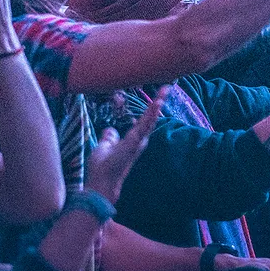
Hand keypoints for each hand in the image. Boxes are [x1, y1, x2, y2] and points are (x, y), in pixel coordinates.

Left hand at [86, 89, 160, 203]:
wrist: (101, 183)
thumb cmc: (102, 168)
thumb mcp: (104, 146)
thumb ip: (109, 137)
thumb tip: (110, 130)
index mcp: (132, 140)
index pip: (143, 120)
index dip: (150, 108)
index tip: (157, 97)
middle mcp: (139, 140)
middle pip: (151, 117)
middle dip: (159, 102)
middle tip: (168, 87)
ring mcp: (138, 142)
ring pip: (150, 120)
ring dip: (157, 105)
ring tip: (164, 91)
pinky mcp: (134, 143)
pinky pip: (145, 125)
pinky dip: (151, 114)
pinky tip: (157, 104)